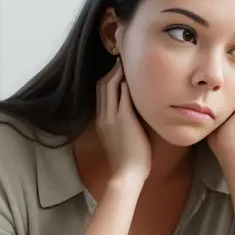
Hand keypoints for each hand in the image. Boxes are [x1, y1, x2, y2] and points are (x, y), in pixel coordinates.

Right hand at [96, 59, 151, 182]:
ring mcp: (112, 116)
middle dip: (112, 71)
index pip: (100, 93)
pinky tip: (133, 76)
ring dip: (118, 73)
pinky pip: (123, 94)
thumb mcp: (119, 139)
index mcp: (101, 121)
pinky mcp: (124, 118)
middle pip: (102, 86)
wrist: (126, 174)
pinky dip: (126, 83)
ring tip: (127, 63)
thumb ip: (120, 125)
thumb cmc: (128, 161)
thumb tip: (130, 116)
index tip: (117, 71)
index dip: (108, 79)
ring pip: (110, 86)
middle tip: (123, 61)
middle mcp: (103, 116)